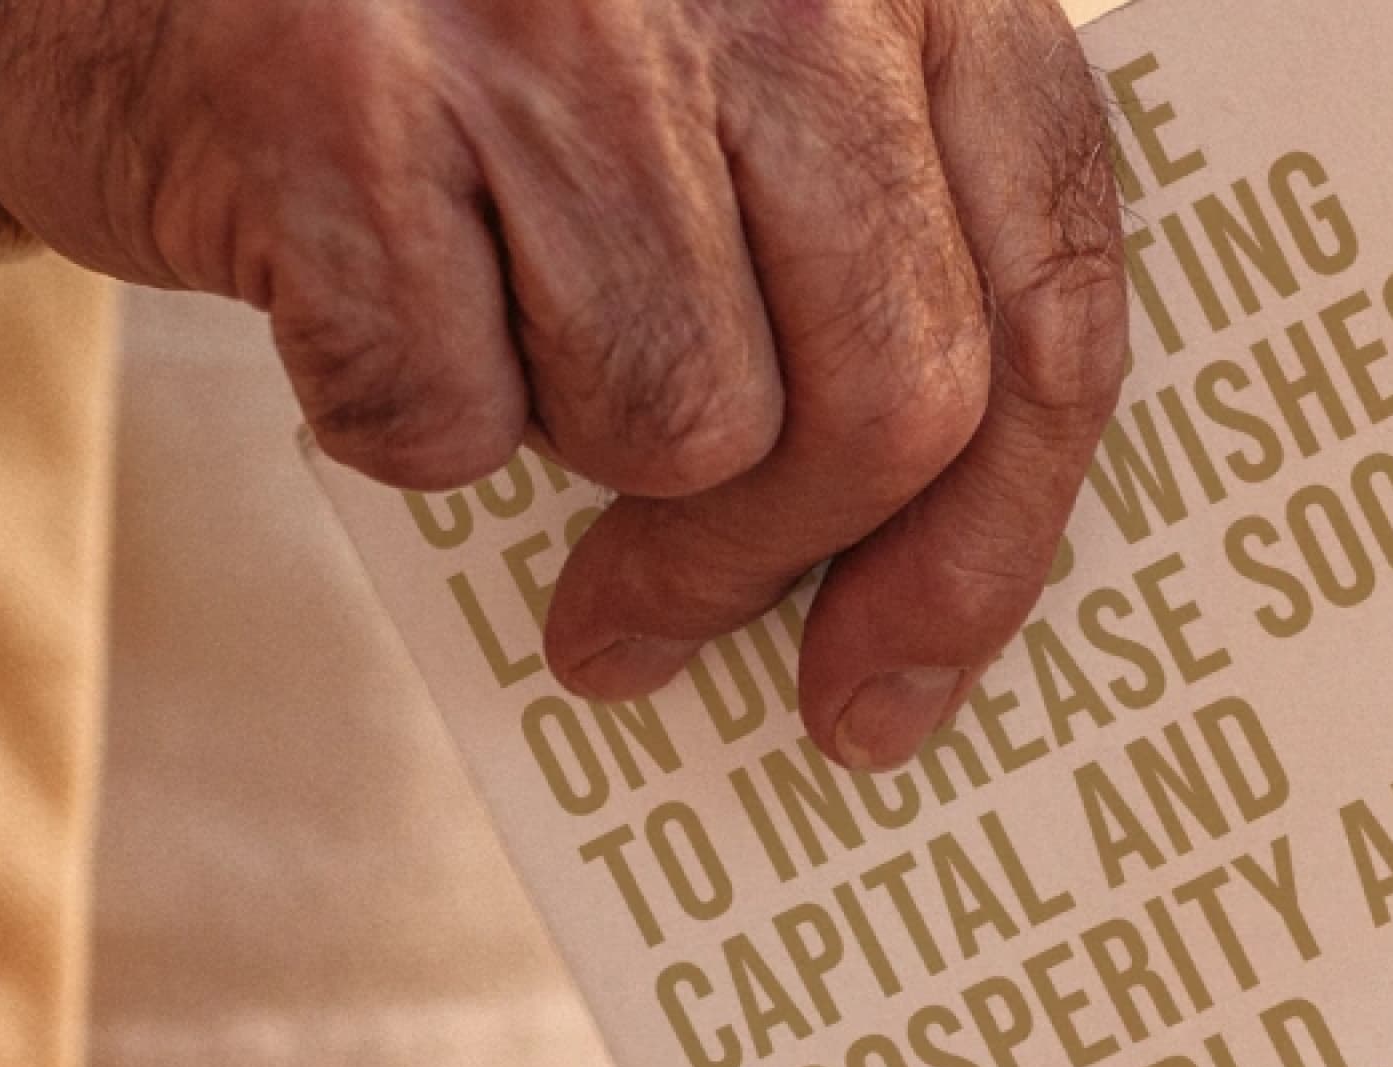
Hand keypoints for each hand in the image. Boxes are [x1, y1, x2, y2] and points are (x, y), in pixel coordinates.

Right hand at [0, 0, 1128, 766]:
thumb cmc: (471, 48)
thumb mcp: (720, 76)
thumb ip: (866, 242)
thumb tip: (940, 576)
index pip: (1050, 273)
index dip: (1002, 520)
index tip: (906, 675)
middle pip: (892, 393)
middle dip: (783, 564)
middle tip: (660, 627)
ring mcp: (551, 18)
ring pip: (683, 425)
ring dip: (576, 456)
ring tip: (493, 343)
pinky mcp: (343, 101)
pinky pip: (449, 417)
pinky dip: (394, 418)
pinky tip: (349, 301)